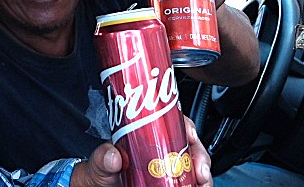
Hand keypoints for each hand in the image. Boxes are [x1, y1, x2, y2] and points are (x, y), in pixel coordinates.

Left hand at [69, 117, 212, 186]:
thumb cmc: (100, 170)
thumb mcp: (99, 161)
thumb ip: (103, 157)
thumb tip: (113, 156)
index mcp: (148, 134)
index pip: (174, 122)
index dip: (187, 126)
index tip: (190, 134)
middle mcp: (161, 150)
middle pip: (190, 147)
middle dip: (201, 156)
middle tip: (201, 171)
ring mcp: (166, 169)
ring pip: (194, 168)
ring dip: (203, 175)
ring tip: (203, 183)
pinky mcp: (168, 182)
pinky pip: (187, 182)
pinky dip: (195, 185)